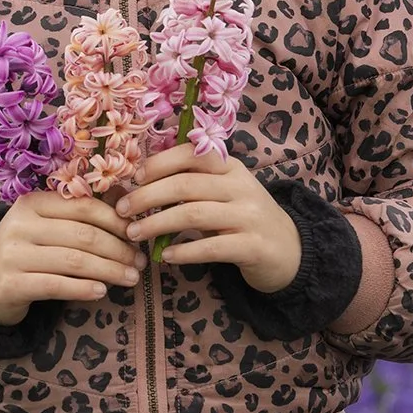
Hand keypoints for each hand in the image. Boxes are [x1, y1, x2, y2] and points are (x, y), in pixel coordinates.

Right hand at [0, 191, 141, 324]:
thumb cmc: (26, 250)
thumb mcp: (47, 225)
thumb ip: (79, 213)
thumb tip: (125, 202)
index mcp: (32, 202)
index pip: (83, 207)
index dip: (116, 220)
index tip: (137, 234)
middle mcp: (19, 225)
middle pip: (83, 235)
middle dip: (118, 249)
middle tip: (140, 262)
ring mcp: (12, 255)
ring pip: (74, 261)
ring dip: (109, 270)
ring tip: (131, 278)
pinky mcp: (11, 284)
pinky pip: (56, 286)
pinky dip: (83, 289)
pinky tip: (103, 292)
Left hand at [116, 146, 301, 290]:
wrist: (290, 250)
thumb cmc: (243, 219)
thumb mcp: (223, 192)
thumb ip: (192, 183)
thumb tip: (140, 181)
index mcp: (230, 167)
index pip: (190, 155)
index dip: (158, 164)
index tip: (133, 179)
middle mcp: (241, 187)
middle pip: (185, 185)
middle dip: (146, 197)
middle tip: (121, 210)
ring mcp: (249, 216)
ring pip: (193, 214)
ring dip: (157, 224)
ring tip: (134, 234)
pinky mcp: (253, 246)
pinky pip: (211, 247)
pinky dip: (184, 252)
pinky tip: (165, 257)